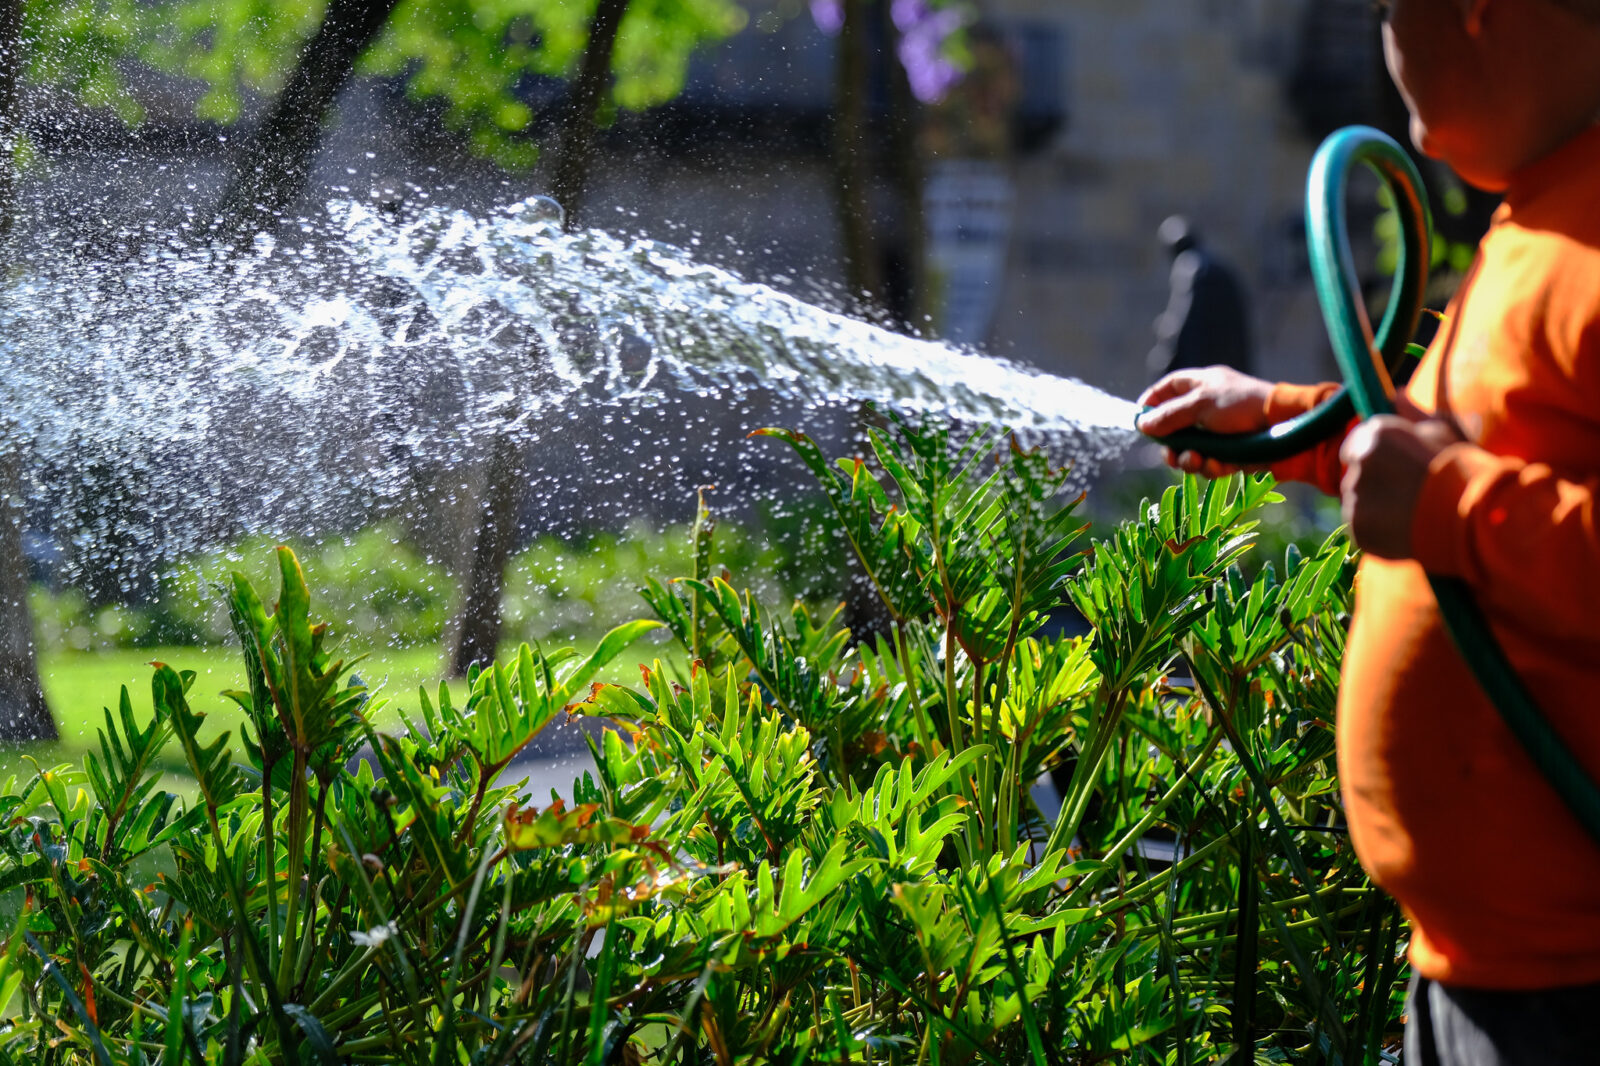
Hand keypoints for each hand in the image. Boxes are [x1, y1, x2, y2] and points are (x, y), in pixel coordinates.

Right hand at [1136, 367, 1276, 477]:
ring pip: (1188, 451)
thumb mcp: (1200, 404)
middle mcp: (1207, 408)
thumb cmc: (1243, 406)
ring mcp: (1219, 433)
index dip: (1151, 402)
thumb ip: (1169, 415)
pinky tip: (1216, 465)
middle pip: (1173, 427)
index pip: (1168, 388)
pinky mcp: (1230, 454)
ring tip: (1195, 460)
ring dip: (1187, 459)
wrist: (1284, 429)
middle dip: (1169, 444)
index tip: (1139, 420)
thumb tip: (1142, 424)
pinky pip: (1208, 464)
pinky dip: (1209, 466)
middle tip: (1170, 453)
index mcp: (1202, 385)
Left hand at [1338, 415, 1463, 558]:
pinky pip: (1360, 526)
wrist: (1472, 513)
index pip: (1355, 444)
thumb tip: (1397, 393)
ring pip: (1357, 501)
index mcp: (1377, 432)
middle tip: (1406, 494)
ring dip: (1374, 507)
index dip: (1375, 458)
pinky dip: (1376, 530)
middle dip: (1374, 483)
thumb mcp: (1444, 432)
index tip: (1395, 469)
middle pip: (1355, 474)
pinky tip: (1403, 530)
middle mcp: (1360, 460)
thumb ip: (1414, 413)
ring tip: (1409, 513)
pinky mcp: (1357, 525)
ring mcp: (1356, 494)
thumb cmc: (1462, 468)